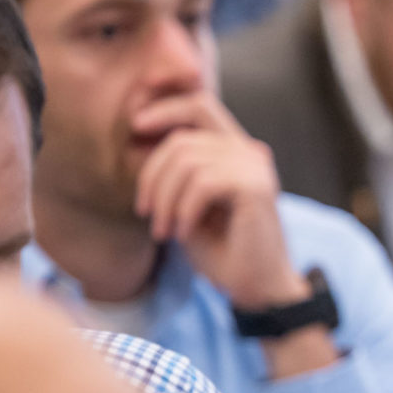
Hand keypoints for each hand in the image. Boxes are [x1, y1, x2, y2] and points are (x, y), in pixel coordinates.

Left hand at [130, 92, 336, 377]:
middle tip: (144, 211)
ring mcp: (255, 167)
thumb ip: (175, 170)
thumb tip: (139, 134)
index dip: (164, 106)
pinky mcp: (256, 187)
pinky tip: (183, 233)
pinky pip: (202, 183)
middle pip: (184, 134)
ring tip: (163, 230)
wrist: (257, 288)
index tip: (135, 124)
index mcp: (234, 150)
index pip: (198, 104)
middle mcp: (249, 151)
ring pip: (187, 160)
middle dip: (152, 173)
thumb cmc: (221, 250)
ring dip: (164, 200)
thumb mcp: (187, 203)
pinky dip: (183, 210)